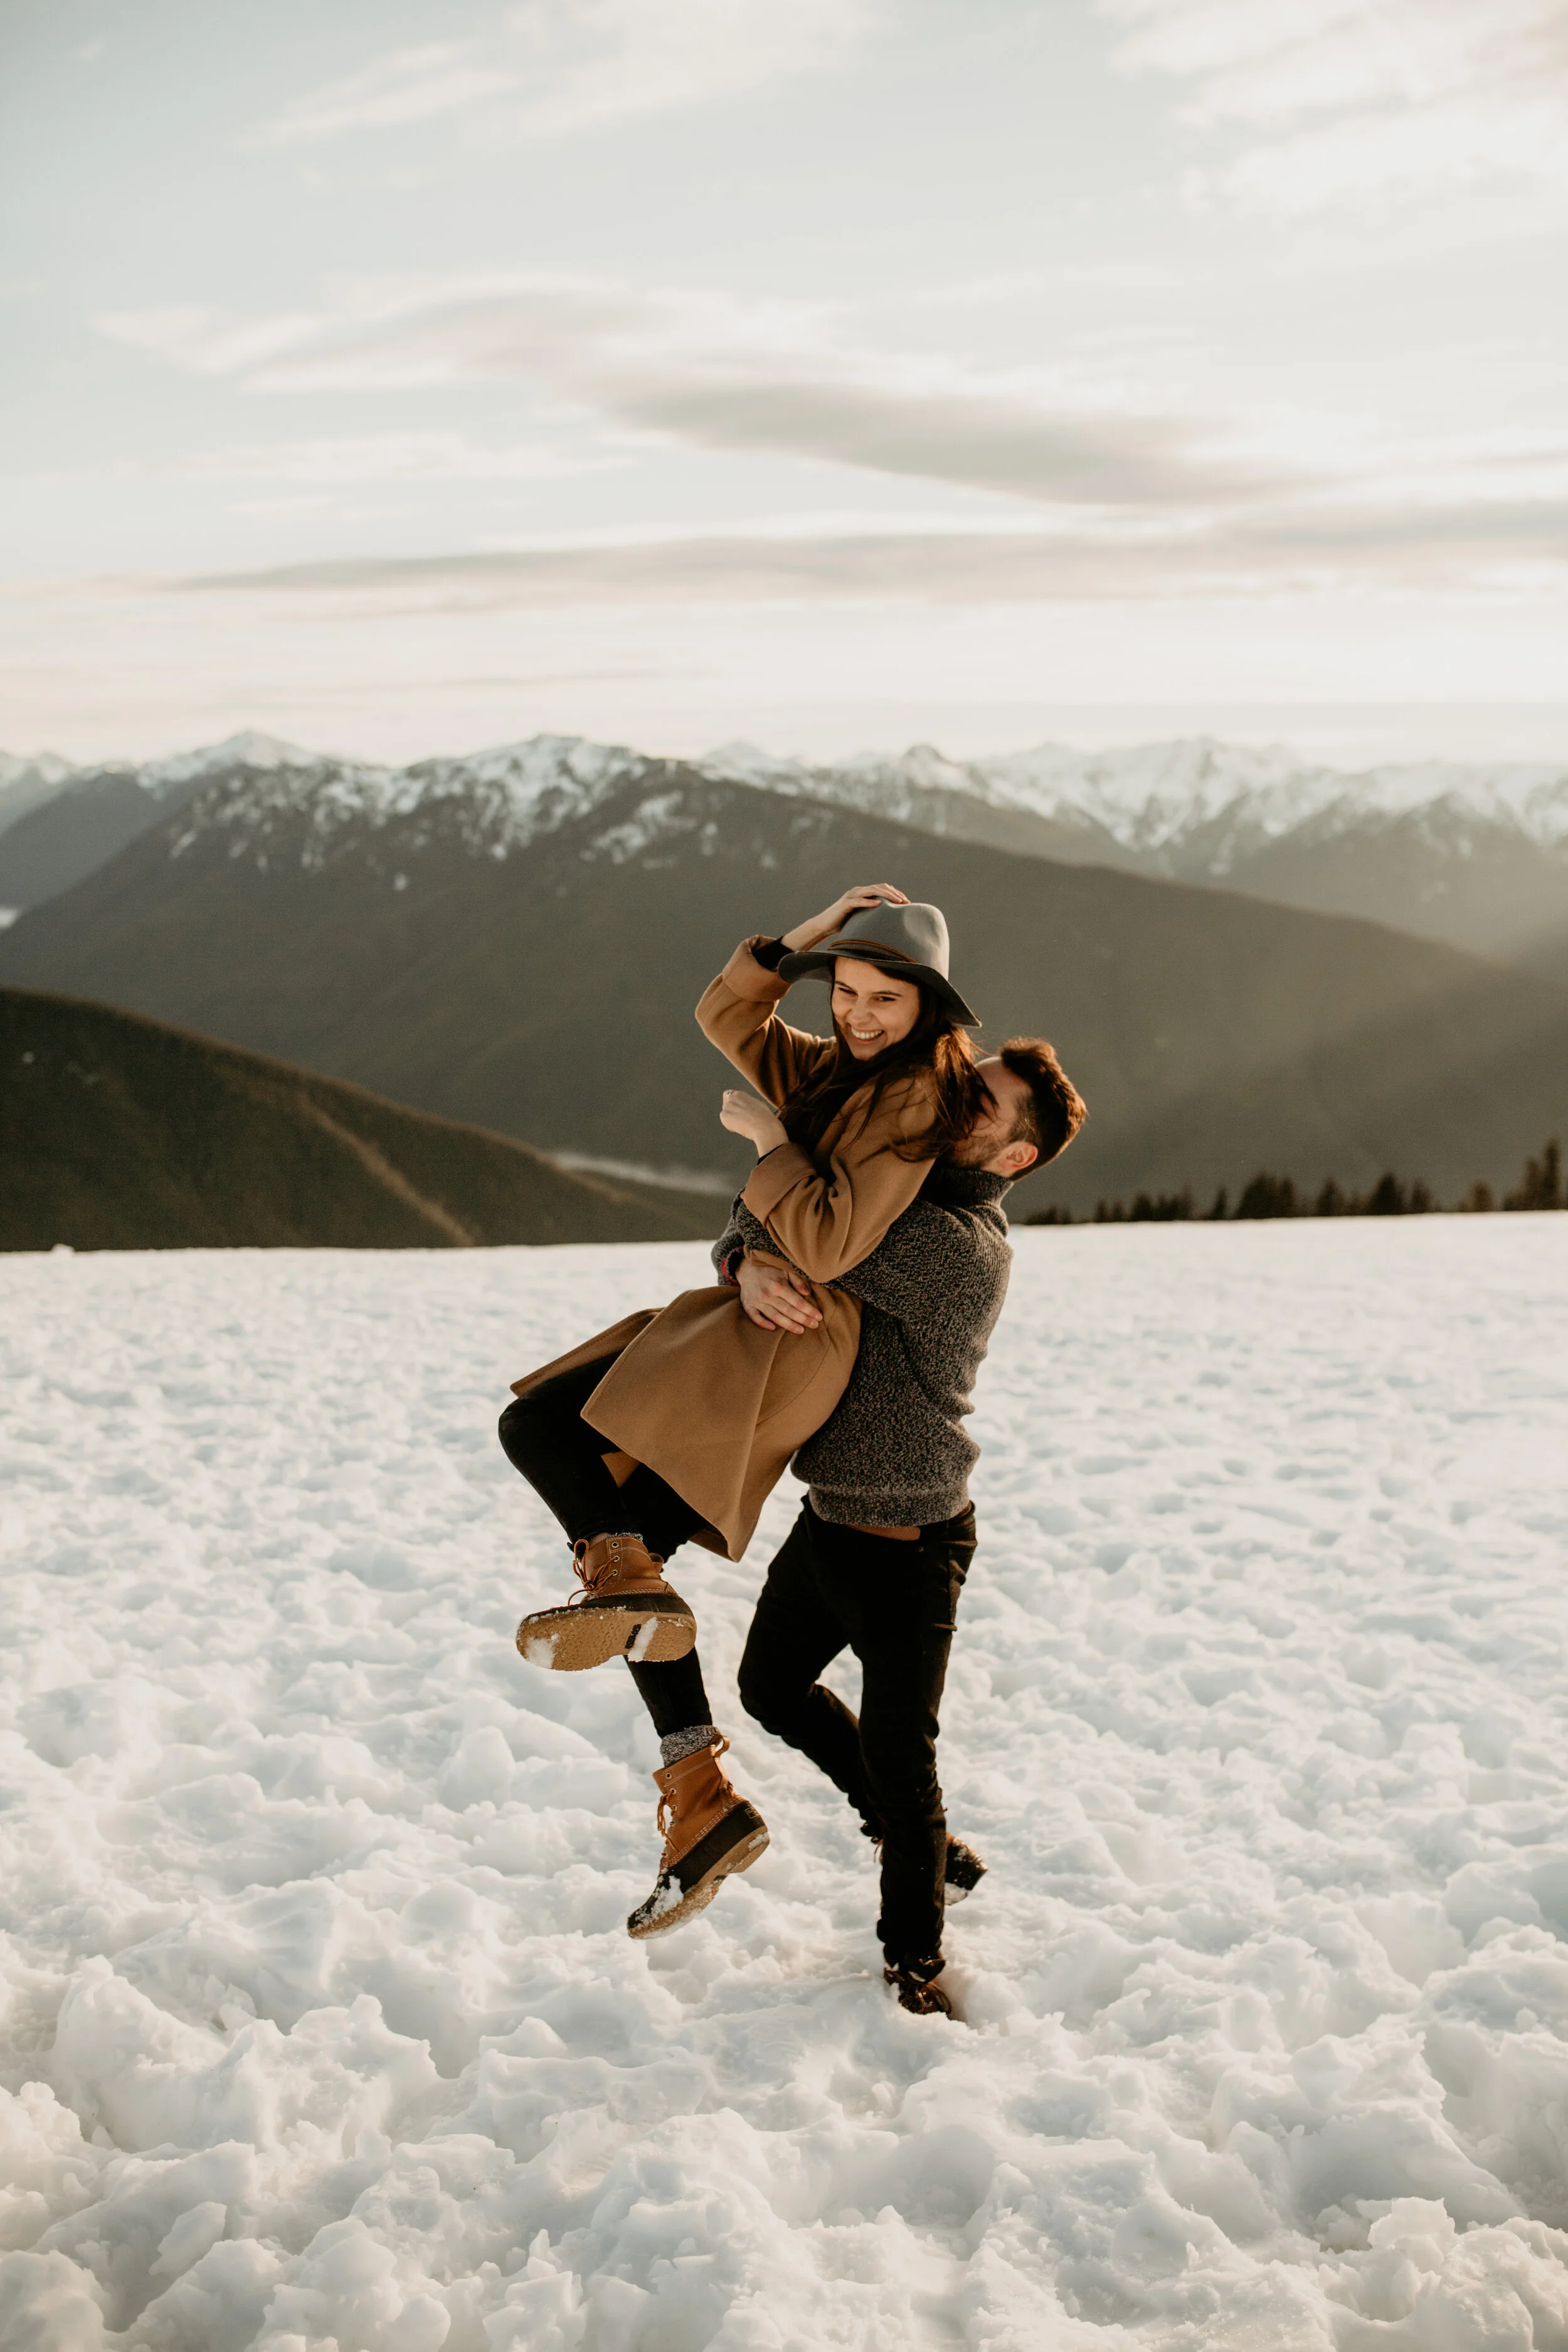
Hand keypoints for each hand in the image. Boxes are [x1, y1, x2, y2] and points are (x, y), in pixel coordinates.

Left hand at [720, 1089, 788, 1156]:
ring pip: (726, 1114)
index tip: (737, 1110)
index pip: (728, 1094)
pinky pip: (725, 1122)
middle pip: (726, 1106)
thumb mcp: (758, 1105)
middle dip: (731, 1113)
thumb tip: (747, 1109)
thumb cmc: (765, 1118)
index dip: (732, 1103)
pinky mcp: (724, 1116)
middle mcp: (732, 1098)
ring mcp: (727, 1106)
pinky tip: (741, 1128)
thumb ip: (748, 1104)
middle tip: (742, 1121)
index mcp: (741, 1094)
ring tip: (744, 1125)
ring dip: (732, 1120)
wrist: (764, 1127)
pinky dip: (731, 1127)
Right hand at [737, 1254, 821, 1334]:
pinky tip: (773, 1329)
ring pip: (775, 1317)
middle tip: (815, 1325)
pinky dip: (763, 1324)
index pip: (797, 1302)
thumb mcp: (785, 1271)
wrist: (747, 1268)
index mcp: (779, 1285)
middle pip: (788, 1311)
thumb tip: (807, 1293)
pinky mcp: (748, 1305)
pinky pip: (755, 1317)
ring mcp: (757, 1301)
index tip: (818, 1317)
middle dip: (803, 1319)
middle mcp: (768, 1294)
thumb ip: (797, 1281)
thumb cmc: (770, 1270)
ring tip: (800, 1330)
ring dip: (788, 1325)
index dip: (809, 1310)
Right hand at [780, 882, 908, 953]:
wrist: (824, 925)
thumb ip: (871, 915)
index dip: (895, 893)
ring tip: (897, 901)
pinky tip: (879, 904)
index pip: (882, 888)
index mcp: (862, 893)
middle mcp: (857, 891)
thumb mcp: (861, 918)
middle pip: (880, 887)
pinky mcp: (845, 903)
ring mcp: (851, 896)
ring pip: (872, 891)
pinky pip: (859, 901)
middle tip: (905, 901)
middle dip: (894, 893)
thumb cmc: (843, 923)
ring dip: (886, 895)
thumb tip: (887, 923)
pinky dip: (869, 902)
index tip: (906, 901)